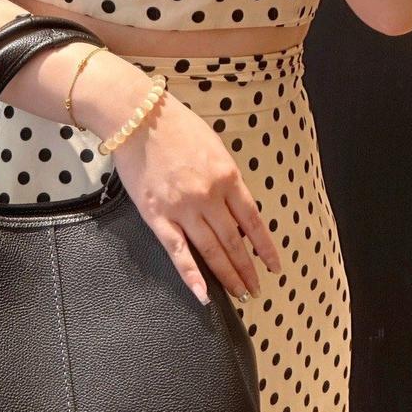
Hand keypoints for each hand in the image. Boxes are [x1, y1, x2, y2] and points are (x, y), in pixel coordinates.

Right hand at [109, 90, 282, 304]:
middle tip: (255, 289)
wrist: (138, 118)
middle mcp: (209, 197)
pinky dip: (191, 274)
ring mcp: (183, 209)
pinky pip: (177, 251)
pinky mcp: (157, 216)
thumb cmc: (177, 127)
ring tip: (239, 294)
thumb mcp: (215, 148)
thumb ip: (228, 180)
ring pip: (211, 250)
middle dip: (247, 269)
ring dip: (227, 275)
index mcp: (227, 178)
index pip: (253, 222)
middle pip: (234, 242)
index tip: (274, 266)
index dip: (265, 248)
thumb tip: (236, 211)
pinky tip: (203, 294)